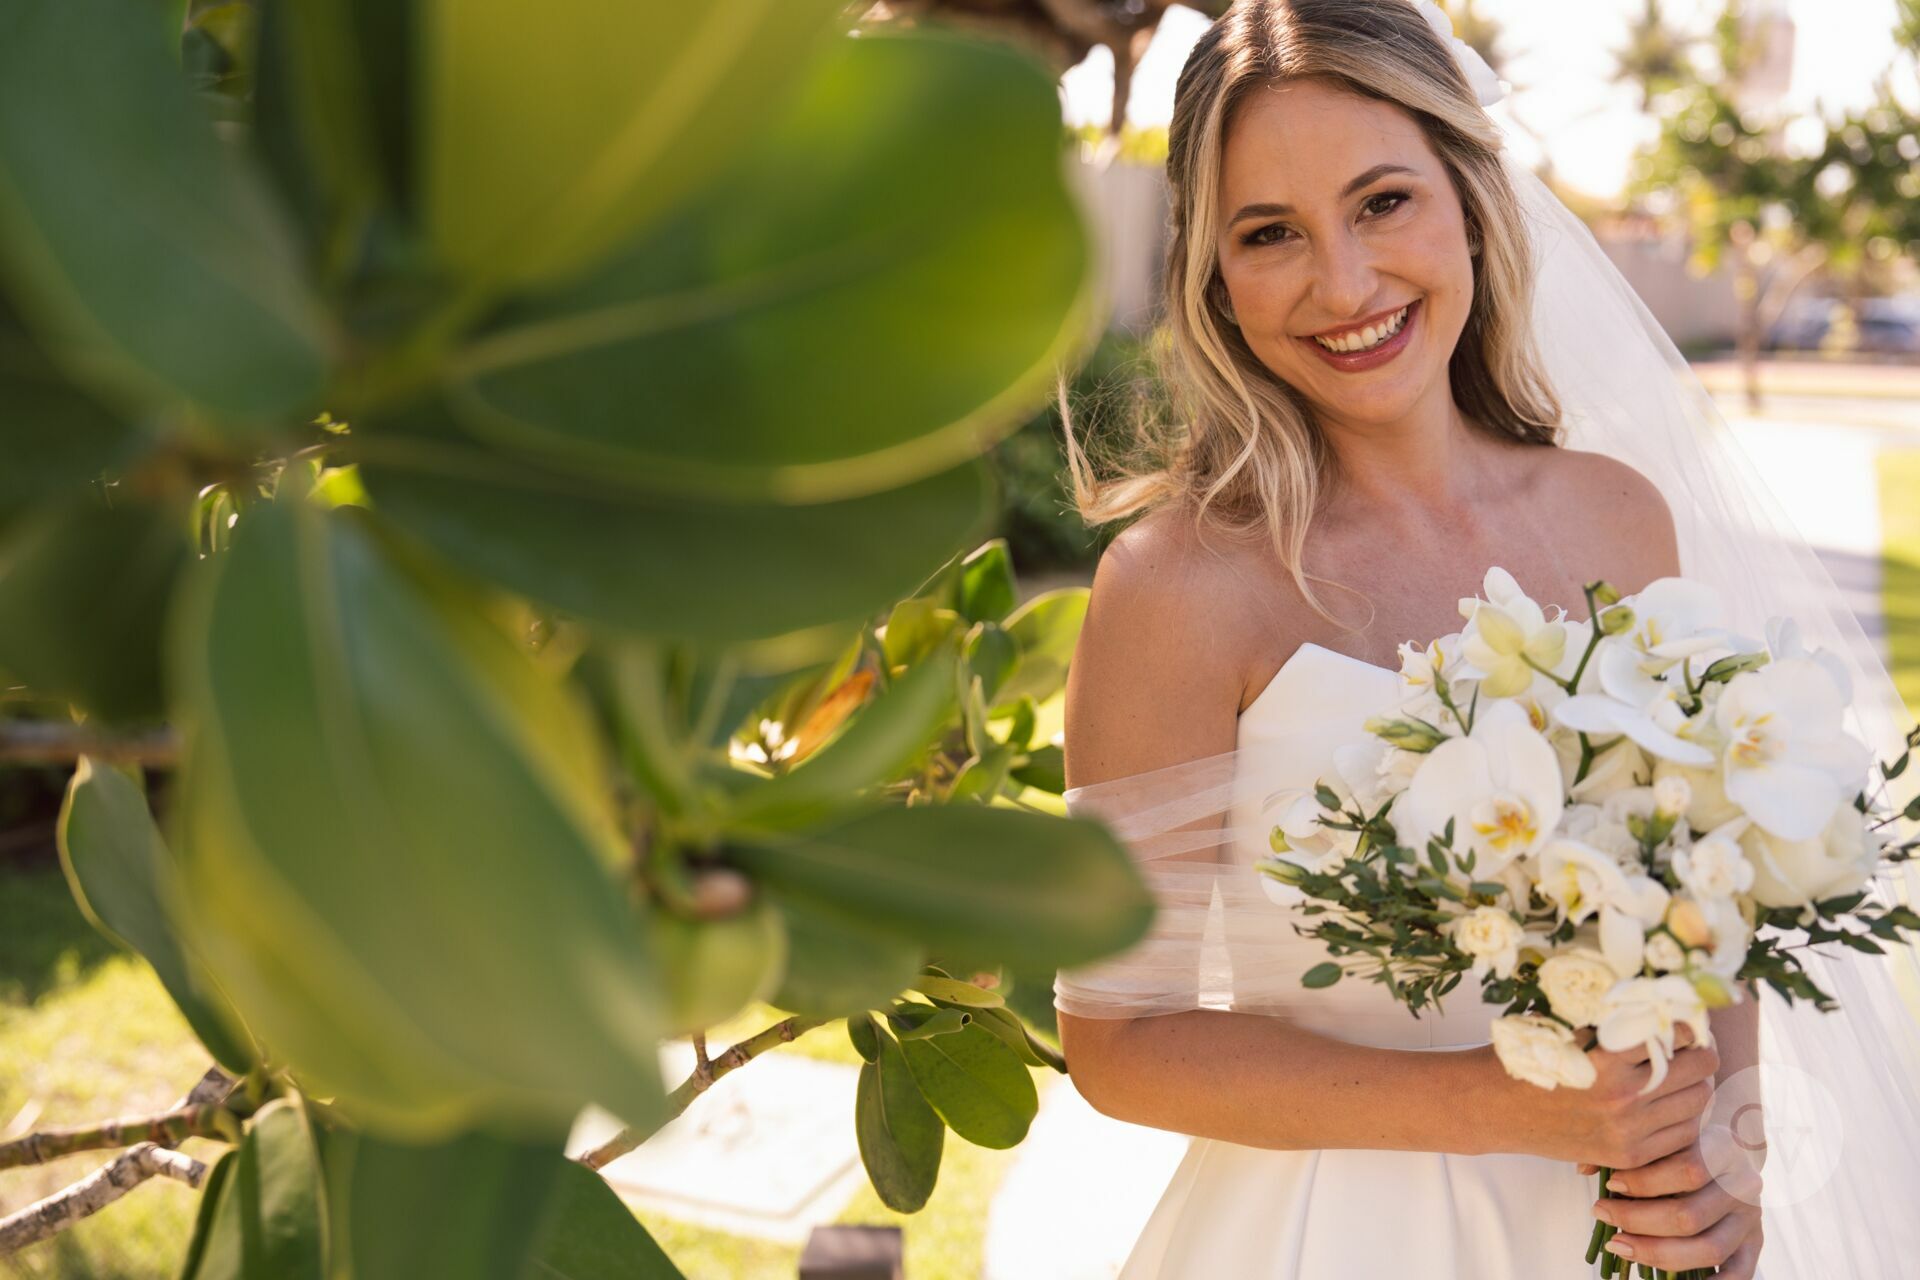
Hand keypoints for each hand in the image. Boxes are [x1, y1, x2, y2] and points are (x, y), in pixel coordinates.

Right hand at [1493, 1019, 1718, 1167]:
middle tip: (1692, 1044)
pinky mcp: (1627, 1154)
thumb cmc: (1531, 1056)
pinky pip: (1684, 1136)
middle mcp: (1623, 1096)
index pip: (1676, 1033)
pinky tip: (1668, 1103)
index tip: (1682, 1019)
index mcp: (1607, 1057)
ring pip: (1698, 1102)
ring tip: (1680, 1074)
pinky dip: (1684, 1117)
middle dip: (1700, 1050)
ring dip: (1695, 1083)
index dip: (1686, 1022)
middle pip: (1701, 1067)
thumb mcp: (1569, 1026)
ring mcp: (1628, 1130)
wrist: (1497, 1106)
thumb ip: (1617, 1020)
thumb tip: (1666, 1004)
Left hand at [1578, 1123, 1765, 1277]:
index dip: (1643, 1181)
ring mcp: (1750, 1217)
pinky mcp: (1755, 1243)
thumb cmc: (1678, 1143)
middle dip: (1637, 1220)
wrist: (1725, 1149)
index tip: (1609, 1184)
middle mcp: (1741, 1184)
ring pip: (1707, 1248)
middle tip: (1601, 1213)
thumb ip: (1625, 1148)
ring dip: (1657, 1252)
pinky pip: (1739, 1274)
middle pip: (1689, 1215)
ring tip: (1618, 1244)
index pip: (1686, 1169)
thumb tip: (1582, 1169)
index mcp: (1722, 1149)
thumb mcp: (1659, 1137)